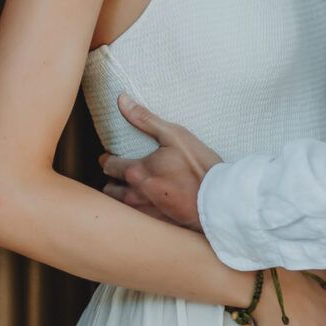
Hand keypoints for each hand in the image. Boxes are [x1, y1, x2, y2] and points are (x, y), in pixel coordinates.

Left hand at [99, 94, 221, 229]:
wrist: (218, 200)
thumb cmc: (198, 165)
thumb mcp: (174, 135)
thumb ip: (144, 118)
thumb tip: (121, 100)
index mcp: (136, 171)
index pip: (108, 165)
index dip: (107, 159)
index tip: (109, 156)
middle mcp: (135, 195)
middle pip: (109, 189)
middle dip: (111, 180)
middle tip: (118, 173)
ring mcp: (144, 213)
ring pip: (119, 206)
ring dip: (120, 196)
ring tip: (128, 188)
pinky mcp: (156, 225)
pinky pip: (134, 219)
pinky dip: (134, 211)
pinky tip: (144, 204)